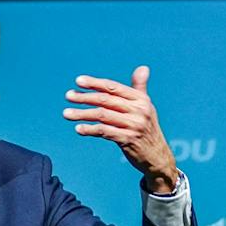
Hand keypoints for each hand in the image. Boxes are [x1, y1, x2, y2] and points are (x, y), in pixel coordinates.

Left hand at [64, 66, 179, 192]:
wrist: (158, 158)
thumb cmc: (147, 129)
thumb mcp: (146, 107)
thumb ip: (140, 88)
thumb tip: (143, 67)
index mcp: (141, 99)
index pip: (113, 87)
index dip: (95, 83)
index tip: (78, 81)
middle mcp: (138, 110)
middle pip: (106, 100)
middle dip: (85, 97)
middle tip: (68, 96)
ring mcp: (134, 126)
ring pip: (102, 115)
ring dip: (82, 113)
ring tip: (67, 113)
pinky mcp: (128, 140)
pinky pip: (105, 132)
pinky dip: (90, 129)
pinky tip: (79, 128)